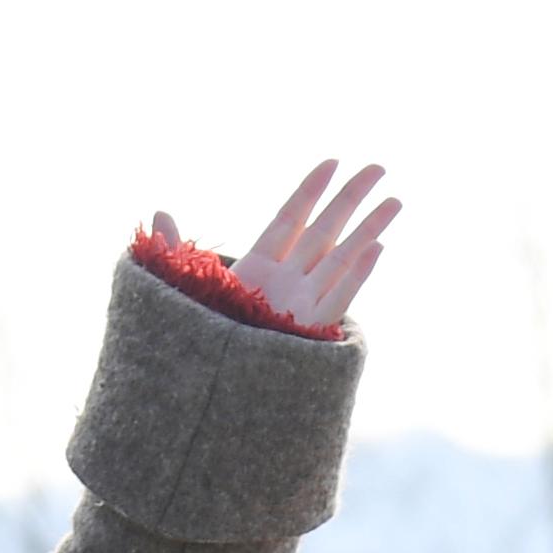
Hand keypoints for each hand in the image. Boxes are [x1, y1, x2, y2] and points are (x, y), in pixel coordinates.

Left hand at [157, 159, 395, 329]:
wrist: (207, 389)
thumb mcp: (180, 288)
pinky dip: (357, 274)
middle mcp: (286, 280)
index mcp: (258, 265)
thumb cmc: (196, 339)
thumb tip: (158, 214)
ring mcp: (301, 304)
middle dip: (351, 198)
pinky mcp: (309, 331)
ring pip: (341, 258)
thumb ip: (173, 252)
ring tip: (394, 201)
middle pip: (325, 230)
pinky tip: (377, 249)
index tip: (332, 162)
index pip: (290, 217)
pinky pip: (338, 299)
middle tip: (378, 168)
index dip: (310, 190)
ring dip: (368, 229)